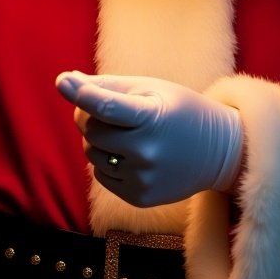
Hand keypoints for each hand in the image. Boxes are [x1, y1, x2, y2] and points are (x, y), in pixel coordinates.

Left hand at [55, 70, 242, 207]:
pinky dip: (107, 161)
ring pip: (92, 154)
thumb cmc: (179, 110)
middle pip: (92, 130)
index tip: (62, 82)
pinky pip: (101, 175)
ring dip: (97, 140)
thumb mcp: (151, 88)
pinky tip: (130, 153)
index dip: (82, 94)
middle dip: (90, 117)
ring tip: (124, 132)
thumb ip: (107, 86)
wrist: (218, 152)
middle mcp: (147, 151)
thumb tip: (66, 81)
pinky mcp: (139, 197)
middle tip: (109, 110)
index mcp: (152, 118)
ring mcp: (143, 178)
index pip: (107, 107)